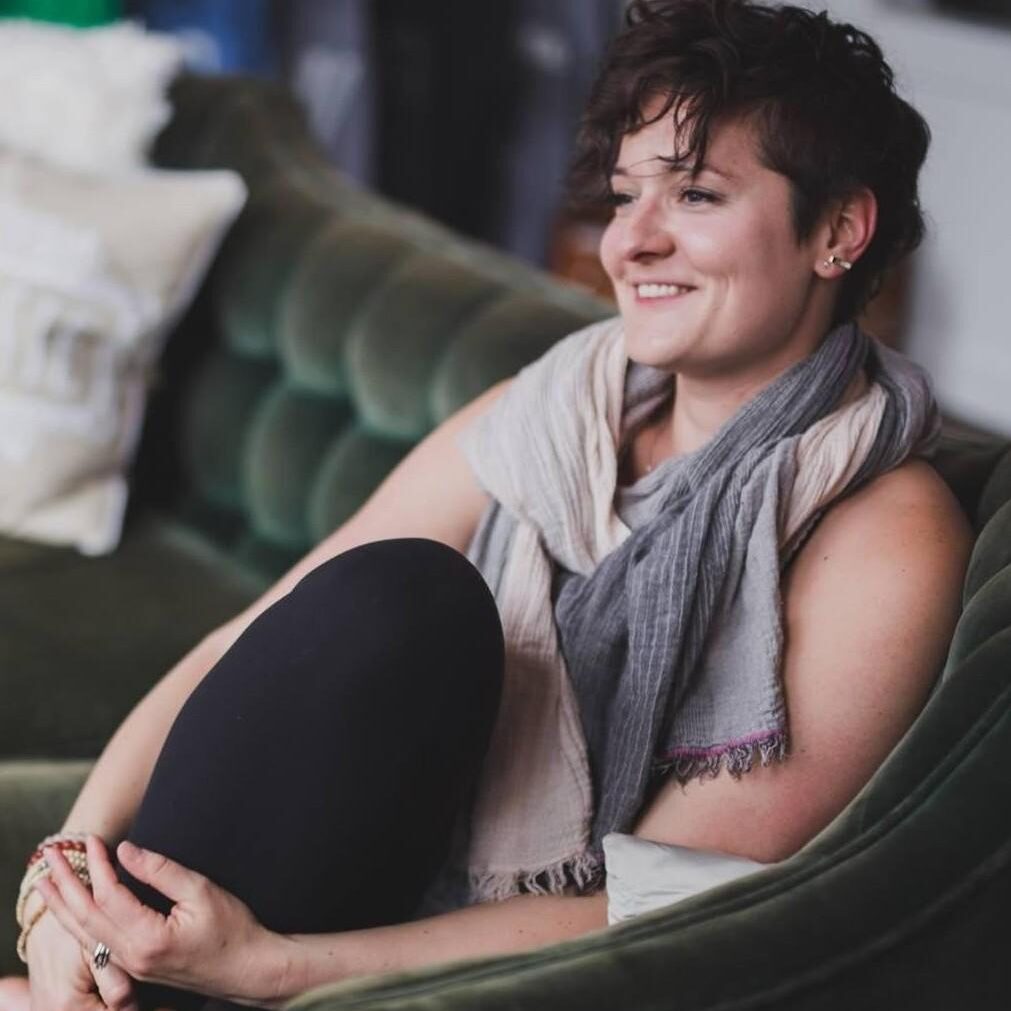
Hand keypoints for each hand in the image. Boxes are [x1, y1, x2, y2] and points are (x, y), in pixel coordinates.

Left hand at [35, 836, 280, 1006]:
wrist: (249, 970)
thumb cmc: (233, 929)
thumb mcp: (201, 891)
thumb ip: (161, 871)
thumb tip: (125, 850)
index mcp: (147, 939)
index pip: (109, 896)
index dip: (98, 865)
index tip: (94, 839)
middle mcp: (132, 958)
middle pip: (86, 917)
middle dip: (66, 884)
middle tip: (50, 856)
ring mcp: (131, 967)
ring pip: (85, 934)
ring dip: (64, 905)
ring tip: (46, 883)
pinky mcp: (136, 968)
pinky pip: (96, 945)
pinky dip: (78, 923)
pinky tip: (72, 912)